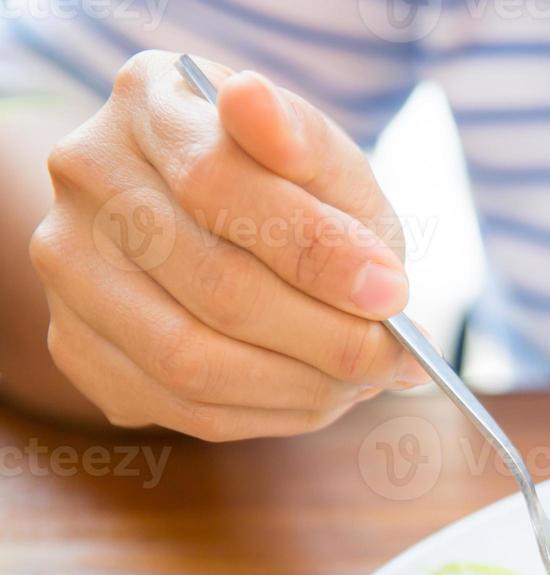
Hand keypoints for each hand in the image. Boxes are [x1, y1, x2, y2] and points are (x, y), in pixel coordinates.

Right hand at [29, 50, 427, 440]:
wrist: (228, 231)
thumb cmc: (290, 190)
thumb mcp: (323, 160)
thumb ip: (309, 149)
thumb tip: (261, 108)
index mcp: (151, 102)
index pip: (219, 182)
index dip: (317, 250)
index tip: (392, 292)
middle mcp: (88, 176)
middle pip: (213, 285)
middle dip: (328, 336)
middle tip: (395, 356)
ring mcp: (69, 263)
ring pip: (190, 360)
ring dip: (303, 385)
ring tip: (365, 377)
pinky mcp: (76, 343)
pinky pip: (179, 407)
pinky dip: (267, 413)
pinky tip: (314, 391)